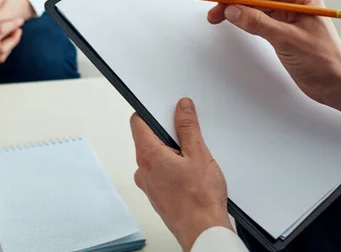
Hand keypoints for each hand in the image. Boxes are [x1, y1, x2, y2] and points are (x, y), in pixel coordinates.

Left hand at [131, 98, 231, 251]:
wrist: (203, 232)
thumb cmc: (200, 200)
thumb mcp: (198, 154)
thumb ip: (188, 127)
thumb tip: (182, 108)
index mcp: (148, 156)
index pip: (138, 122)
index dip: (150, 111)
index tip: (165, 109)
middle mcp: (143, 170)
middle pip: (148, 138)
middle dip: (167, 134)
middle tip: (188, 138)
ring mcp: (148, 184)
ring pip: (155, 156)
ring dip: (171, 153)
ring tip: (193, 161)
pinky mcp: (156, 195)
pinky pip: (160, 172)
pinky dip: (172, 168)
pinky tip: (190, 175)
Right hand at [207, 0, 340, 109]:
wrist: (334, 84)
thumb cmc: (323, 60)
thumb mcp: (288, 39)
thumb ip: (259, 23)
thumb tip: (233, 11)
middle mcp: (293, 3)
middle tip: (215, 9)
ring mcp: (286, 17)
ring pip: (254, 6)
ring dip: (235, 10)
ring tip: (216, 17)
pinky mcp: (280, 30)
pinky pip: (256, 19)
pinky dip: (242, 20)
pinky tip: (232, 22)